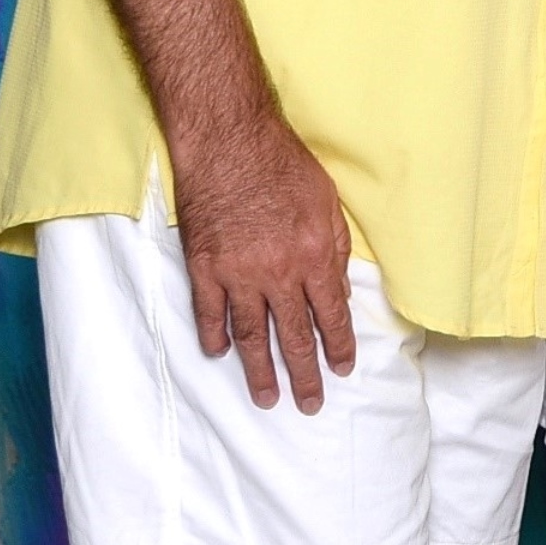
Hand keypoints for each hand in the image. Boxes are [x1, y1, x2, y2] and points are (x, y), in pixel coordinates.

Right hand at [171, 111, 355, 410]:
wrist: (229, 141)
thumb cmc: (284, 165)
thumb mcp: (327, 202)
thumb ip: (335, 249)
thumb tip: (339, 290)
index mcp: (315, 256)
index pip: (331, 316)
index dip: (337, 347)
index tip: (341, 369)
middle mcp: (278, 273)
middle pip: (292, 336)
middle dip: (304, 374)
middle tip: (309, 403)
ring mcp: (237, 273)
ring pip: (250, 335)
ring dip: (259, 370)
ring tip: (266, 397)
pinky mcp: (204, 266)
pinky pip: (209, 312)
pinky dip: (213, 337)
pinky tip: (219, 354)